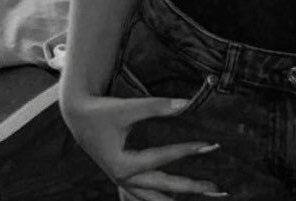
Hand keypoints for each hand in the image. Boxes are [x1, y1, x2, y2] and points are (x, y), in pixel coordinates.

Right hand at [60, 90, 224, 199]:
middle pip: (163, 189)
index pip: (162, 159)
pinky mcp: (122, 178)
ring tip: (200, 197)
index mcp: (124, 165)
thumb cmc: (102, 112)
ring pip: (152, 200)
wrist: (78, 117)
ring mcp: (123, 182)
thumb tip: (186, 104)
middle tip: (217, 189)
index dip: (187, 151)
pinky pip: (141, 198)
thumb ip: (157, 106)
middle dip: (191, 188)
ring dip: (175, 199)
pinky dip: (156, 200)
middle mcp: (124, 179)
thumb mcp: (128, 108)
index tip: (210, 146)